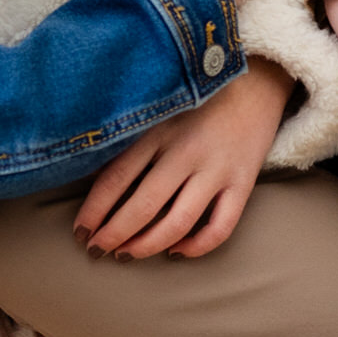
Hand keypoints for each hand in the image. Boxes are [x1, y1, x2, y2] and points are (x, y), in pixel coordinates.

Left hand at [72, 58, 289, 259]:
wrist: (257, 82)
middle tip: (96, 249)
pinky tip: (176, 251)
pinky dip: (196, 247)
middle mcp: (187, 152)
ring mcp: (217, 170)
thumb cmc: (198, 98)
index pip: (115, 179)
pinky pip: (220, 228)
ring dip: (146, 246)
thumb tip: (91, 178)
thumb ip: (130, 139)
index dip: (93, 211)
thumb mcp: (159, 109)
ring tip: (127, 254)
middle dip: (113, 235)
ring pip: (177, 223)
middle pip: (142, 206)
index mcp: (159, 130)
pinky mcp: (242, 183)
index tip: (80, 231)